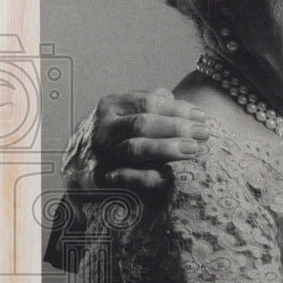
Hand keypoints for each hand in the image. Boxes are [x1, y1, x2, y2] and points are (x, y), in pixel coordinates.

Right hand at [93, 89, 210, 190]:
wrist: (77, 168)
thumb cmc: (114, 137)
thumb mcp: (126, 113)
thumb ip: (150, 105)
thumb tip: (180, 103)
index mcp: (112, 106)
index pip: (148, 103)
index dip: (177, 109)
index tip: (202, 117)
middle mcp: (103, 128)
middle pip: (142, 124)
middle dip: (176, 128)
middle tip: (204, 134)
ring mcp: (99, 153)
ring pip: (134, 149)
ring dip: (167, 149)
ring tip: (193, 149)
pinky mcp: (99, 179)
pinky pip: (126, 178)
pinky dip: (148, 178)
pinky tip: (170, 177)